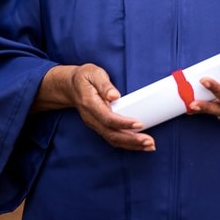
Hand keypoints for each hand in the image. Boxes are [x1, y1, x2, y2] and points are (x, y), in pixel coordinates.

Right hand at [32, 64, 155, 151]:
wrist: (70, 87)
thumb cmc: (84, 78)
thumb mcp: (93, 74)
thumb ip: (104, 85)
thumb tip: (115, 96)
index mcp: (90, 104)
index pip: (107, 118)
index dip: (123, 123)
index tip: (139, 124)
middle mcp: (91, 118)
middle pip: (112, 134)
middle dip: (132, 140)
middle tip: (149, 142)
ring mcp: (95, 124)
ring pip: (113, 139)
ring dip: (132, 145)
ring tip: (149, 146)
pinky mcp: (99, 127)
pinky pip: (113, 138)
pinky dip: (127, 144)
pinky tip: (140, 144)